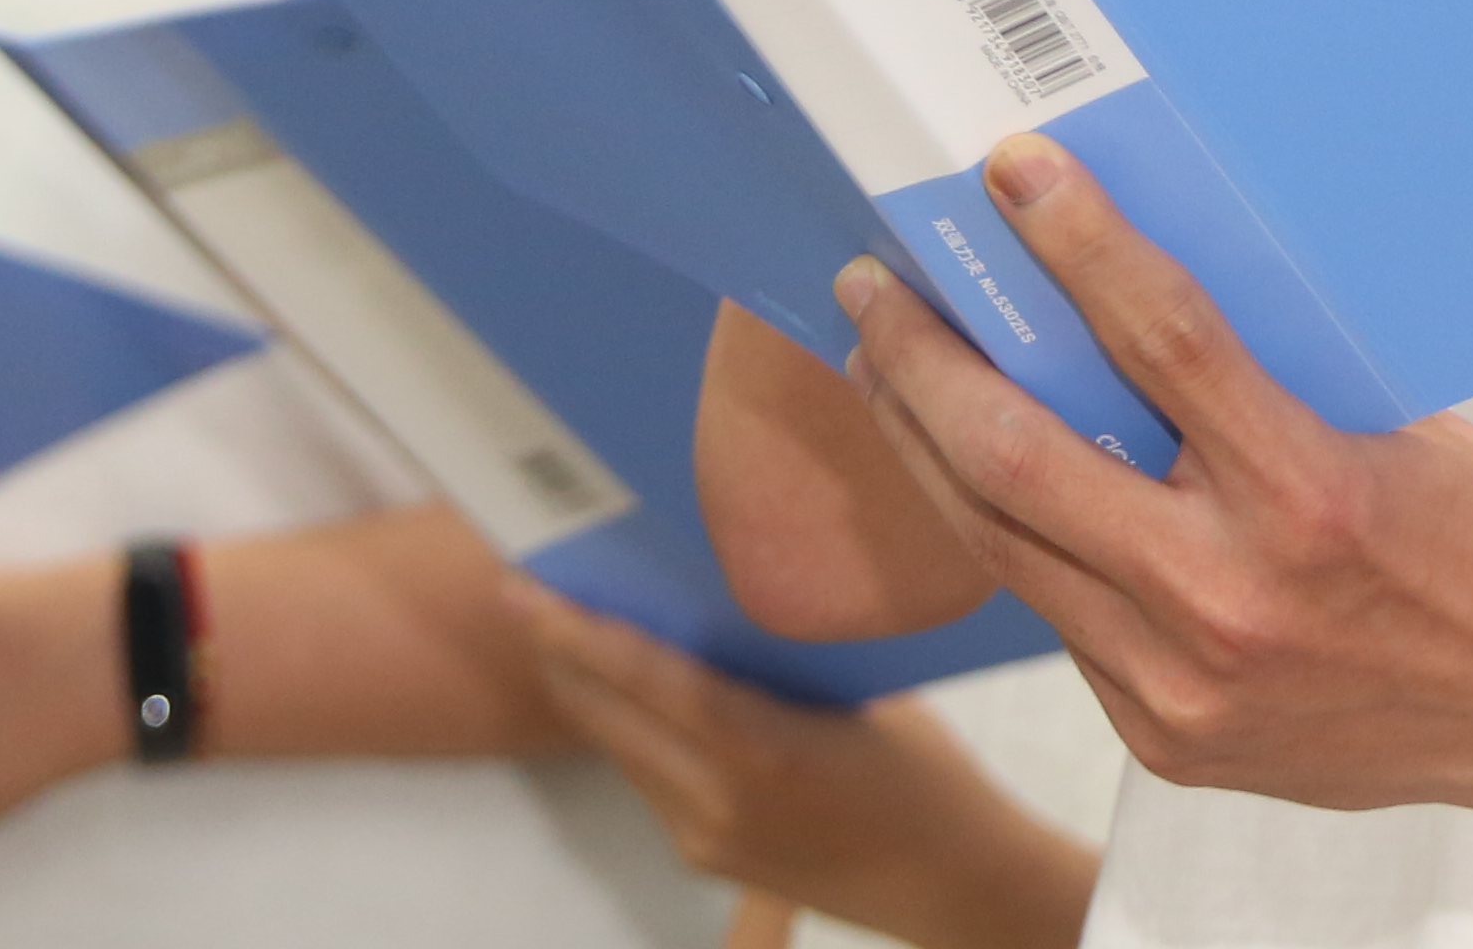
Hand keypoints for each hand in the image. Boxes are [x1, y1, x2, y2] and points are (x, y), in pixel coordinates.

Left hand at [519, 584, 1094, 948]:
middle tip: (523, 587)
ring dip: (586, 688)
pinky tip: (618, 685)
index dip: (582, 631)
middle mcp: (718, 801)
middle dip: (561, 651)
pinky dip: (626, 725)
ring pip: (619, 746)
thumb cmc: (924, 770)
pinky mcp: (703, 856)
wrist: (948, 885)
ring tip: (558, 625)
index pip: (650, 680)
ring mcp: (703, 837)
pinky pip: (646, 775)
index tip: (532, 588)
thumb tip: (709, 598)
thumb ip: (780, 659)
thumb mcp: (862, 694)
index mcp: (764, 750)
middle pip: (610, 715)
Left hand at [829, 133, 1472, 840]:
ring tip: (890, 371)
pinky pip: (1062, 620)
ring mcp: (1185, 683)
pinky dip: (1020, 539)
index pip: (1160, 338)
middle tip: (876, 289)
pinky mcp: (1167, 739)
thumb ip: (1260, 373)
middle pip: (1020, 457)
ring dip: (928, 448)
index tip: (1013, 168)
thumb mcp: (1389, 421)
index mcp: (1308, 492)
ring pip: (1005, 548)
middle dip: (925, 360)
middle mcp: (1230, 596)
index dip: (1077, 242)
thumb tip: (1131, 282)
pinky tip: (989, 483)